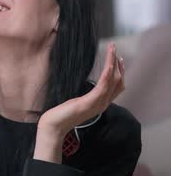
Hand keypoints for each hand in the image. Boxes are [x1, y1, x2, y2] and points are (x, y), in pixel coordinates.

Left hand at [35, 43, 124, 161]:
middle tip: (116, 50)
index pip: (117, 87)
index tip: (118, 59)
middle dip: (119, 65)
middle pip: (119, 82)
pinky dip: (108, 73)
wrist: (55, 126)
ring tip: (113, 50)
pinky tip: (109, 63)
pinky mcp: (90, 102)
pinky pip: (104, 85)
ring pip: (114, 80)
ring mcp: (98, 103)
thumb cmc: (63, 114)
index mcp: (101, 104)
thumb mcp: (78, 103)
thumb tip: (88, 86)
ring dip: (114, 63)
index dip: (120, 72)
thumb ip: (86, 97)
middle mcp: (103, 104)